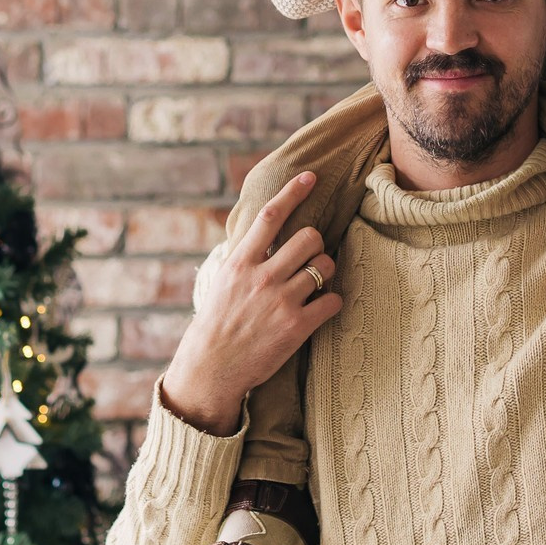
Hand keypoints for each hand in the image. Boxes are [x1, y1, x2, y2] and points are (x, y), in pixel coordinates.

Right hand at [163, 173, 343, 435]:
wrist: (212, 367)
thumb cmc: (218, 321)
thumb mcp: (223, 280)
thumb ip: (246, 255)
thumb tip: (263, 227)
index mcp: (240, 261)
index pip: (271, 215)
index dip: (293, 191)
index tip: (311, 177)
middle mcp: (262, 276)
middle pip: (310, 238)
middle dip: (316, 245)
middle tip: (310, 258)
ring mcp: (281, 301)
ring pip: (325, 266)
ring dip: (325, 272)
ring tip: (315, 283)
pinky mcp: (297, 327)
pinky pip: (333, 301)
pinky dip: (331, 302)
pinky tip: (320, 308)